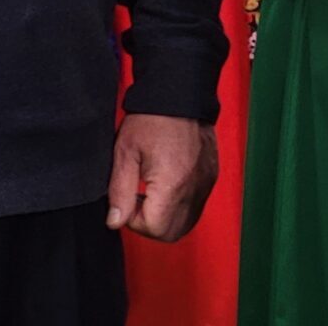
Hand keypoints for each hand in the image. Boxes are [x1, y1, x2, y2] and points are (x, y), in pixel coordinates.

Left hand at [107, 113, 217, 241]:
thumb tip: (116, 222)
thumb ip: (119, 192)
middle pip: (173, 232)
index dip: (135, 221)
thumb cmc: (150, 120)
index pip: (154, 228)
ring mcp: (206, 182)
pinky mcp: (211, 175)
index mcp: (172, 183)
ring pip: (187, 223)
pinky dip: (180, 205)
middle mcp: (194, 187)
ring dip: (167, 217)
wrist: (180, 95)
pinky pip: (197, 205)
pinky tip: (168, 183)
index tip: (129, 199)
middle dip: (151, 224)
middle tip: (139, 199)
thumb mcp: (125, 154)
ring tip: (153, 192)